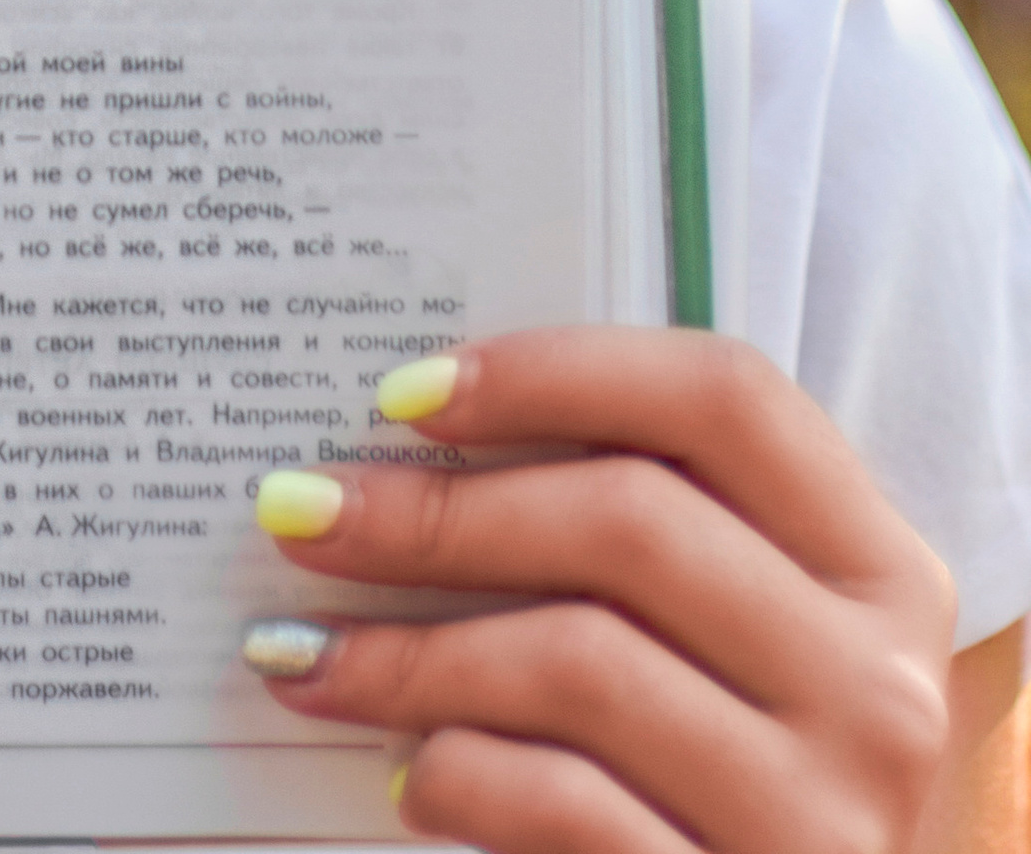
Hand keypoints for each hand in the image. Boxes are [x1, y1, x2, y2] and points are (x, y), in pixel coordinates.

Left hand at [241, 324, 955, 849]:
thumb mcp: (734, 638)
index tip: (404, 392)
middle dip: (437, 513)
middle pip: (629, 522)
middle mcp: (875, 683)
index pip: (724, 398)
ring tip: (304, 652)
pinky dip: (462, 776)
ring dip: (411, 652)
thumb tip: (410, 444)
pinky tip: (403, 772)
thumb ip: (640, 534)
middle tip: (302, 512)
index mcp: (877, 567)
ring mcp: (821, 811)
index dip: (556, 370)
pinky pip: (568, 806)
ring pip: (580, 664)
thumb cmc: (734, 768)